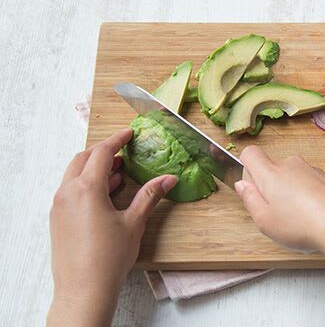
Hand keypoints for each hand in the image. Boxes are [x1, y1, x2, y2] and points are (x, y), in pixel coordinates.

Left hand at [47, 128, 177, 326]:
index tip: (129, 133)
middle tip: (123, 152)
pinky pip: (70, 190)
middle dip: (103, 151)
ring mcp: (59, 206)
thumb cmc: (109, 257)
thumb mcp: (134, 223)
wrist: (83, 289)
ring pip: (74, 174)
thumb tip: (169, 179)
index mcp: (86, 189)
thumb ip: (150, 195)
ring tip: (117, 172)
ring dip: (94, 168)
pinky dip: (86, 183)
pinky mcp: (57, 218)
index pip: (101, 153)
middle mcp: (67, 193)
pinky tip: (105, 194)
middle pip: (83, 159)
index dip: (117, 140)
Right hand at [235, 145, 324, 252]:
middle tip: (277, 214)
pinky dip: (310, 199)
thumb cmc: (301, 225)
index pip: (251, 153)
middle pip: (273, 169)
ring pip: (293, 178)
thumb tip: (243, 185)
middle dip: (271, 188)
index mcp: (271, 173)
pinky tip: (317, 219)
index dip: (246, 166)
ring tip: (301, 221)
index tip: (252, 187)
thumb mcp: (265, 221)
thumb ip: (250, 200)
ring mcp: (313, 170)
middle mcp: (291, 165)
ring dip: (292, 194)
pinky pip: (311, 186)